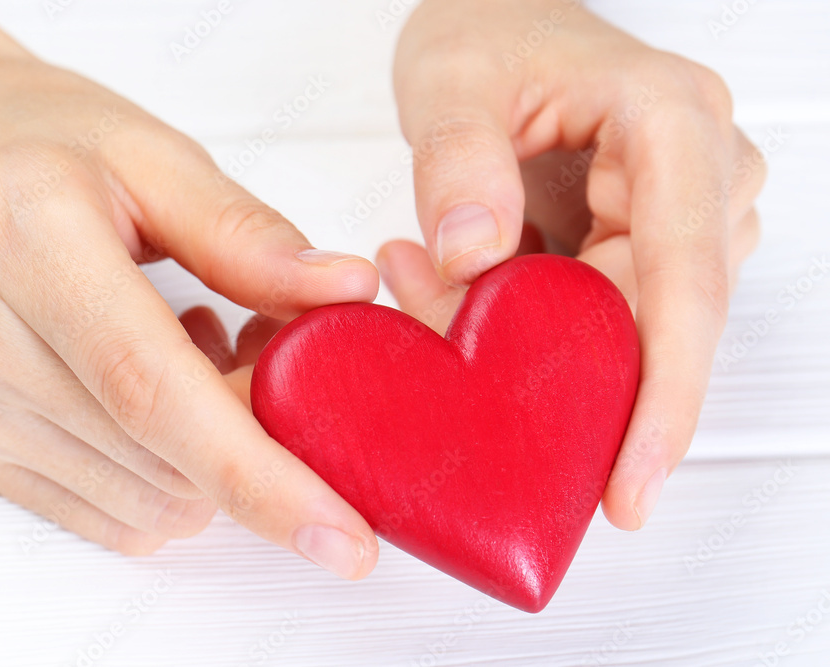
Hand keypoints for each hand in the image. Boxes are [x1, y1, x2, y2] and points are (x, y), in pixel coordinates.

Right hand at [0, 1, 378, 577]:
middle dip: (257, 444)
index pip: (152, 389)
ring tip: (200, 351)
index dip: (256, 473)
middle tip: (273, 357)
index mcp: (27, 239)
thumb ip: (249, 237)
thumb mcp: (159, 156)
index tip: (341, 533)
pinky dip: (165, 474)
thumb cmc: (52, 144)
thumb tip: (347, 291)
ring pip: (143, 500)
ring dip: (210, 457)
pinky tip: (155, 391)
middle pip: (157, 458)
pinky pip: (105, 513)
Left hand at [382, 0, 763, 527]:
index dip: (663, 395)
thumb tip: (474, 259)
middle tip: (447, 366)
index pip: (684, 283)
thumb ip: (459, 161)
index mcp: (673, 127)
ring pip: (624, 329)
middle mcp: (699, 177)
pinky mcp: (642, 240)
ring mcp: (678, 213)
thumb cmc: (487, 32)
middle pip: (653, 324)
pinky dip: (532, 330)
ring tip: (430, 292)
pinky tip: (462, 298)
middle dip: (559, 375)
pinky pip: (600, 316)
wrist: (499, 21)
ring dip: (532, 346)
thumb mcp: (452, 79)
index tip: (630, 485)